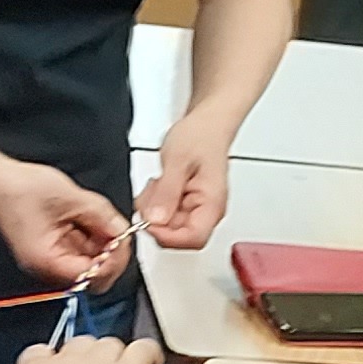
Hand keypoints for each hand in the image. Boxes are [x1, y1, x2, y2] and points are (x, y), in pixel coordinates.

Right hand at [0, 161, 132, 287]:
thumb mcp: (70, 198)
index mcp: (49, 262)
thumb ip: (101, 216)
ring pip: (90, 261)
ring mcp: (51, 259)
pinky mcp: (53, 248)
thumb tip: (122, 231)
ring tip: (94, 215)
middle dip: (109, 251)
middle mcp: (48, 268)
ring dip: (100, 241)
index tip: (123, 239)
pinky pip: (80, 249)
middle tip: (115, 227)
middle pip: (94, 274)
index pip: (94, 276)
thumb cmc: (17, 189)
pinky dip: (89, 235)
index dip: (114, 259)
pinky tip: (85, 216)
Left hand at [134, 119, 232, 248]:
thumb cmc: (201, 136)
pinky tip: (159, 186)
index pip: (194, 238)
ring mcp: (196, 210)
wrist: (206, 125)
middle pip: (177, 236)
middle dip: (157, 219)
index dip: (168, 236)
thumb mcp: (178, 161)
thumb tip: (156, 220)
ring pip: (167, 227)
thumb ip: (167, 192)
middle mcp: (207, 212)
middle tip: (152, 194)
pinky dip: (154, 204)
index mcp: (212, 204)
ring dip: (153, 210)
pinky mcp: (185, 206)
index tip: (150, 220)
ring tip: (157, 184)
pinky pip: (164, 216)